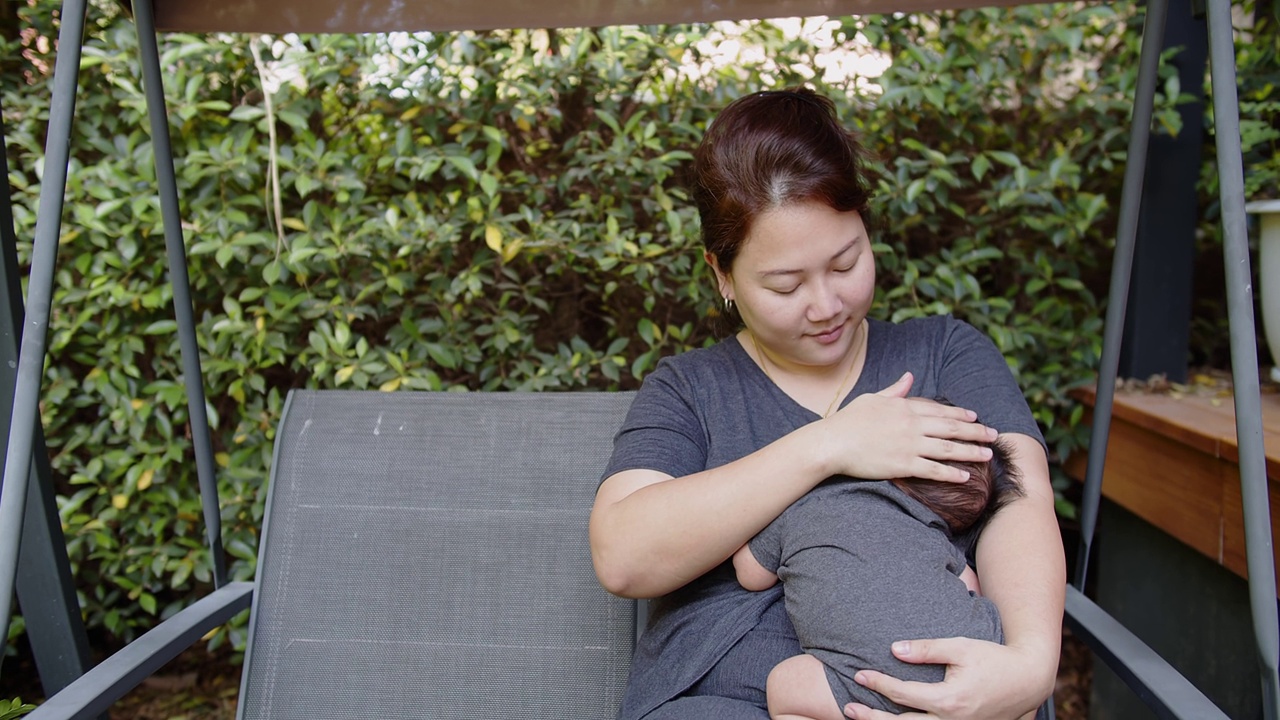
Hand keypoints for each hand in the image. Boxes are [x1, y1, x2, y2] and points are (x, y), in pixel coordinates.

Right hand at [822, 372, 996, 483]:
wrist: (831, 442)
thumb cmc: (847, 420)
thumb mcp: (872, 398)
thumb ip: (894, 390)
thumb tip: (909, 376)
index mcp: (904, 407)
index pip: (939, 409)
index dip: (960, 414)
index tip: (975, 417)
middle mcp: (911, 424)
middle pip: (951, 428)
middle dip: (976, 432)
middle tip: (994, 435)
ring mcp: (909, 445)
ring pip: (948, 449)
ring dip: (971, 451)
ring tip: (987, 454)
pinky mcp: (903, 464)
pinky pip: (933, 470)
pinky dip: (951, 473)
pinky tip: (966, 476)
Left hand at [842, 637, 1051, 719]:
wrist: (1027, 680)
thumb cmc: (993, 659)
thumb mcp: (960, 647)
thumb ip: (927, 649)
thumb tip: (895, 649)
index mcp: (949, 700)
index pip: (904, 694)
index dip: (879, 683)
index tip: (859, 673)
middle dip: (873, 717)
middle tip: (848, 708)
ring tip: (861, 718)